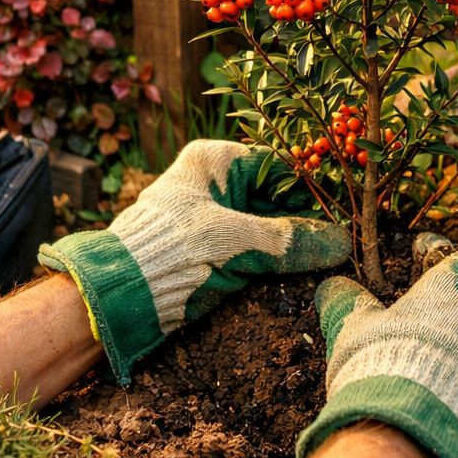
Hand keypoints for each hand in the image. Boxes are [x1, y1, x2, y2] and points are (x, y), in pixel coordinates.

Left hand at [39, 140, 349, 382]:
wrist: (116, 297)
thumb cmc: (171, 255)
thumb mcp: (236, 244)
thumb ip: (290, 242)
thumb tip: (340, 243)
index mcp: (213, 161)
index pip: (278, 166)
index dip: (311, 190)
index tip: (340, 216)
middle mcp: (210, 180)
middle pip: (273, 195)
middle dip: (303, 220)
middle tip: (336, 243)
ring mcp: (207, 214)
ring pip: (263, 223)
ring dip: (289, 243)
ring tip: (321, 260)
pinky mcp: (204, 246)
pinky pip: (248, 246)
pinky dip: (270, 259)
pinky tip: (294, 273)